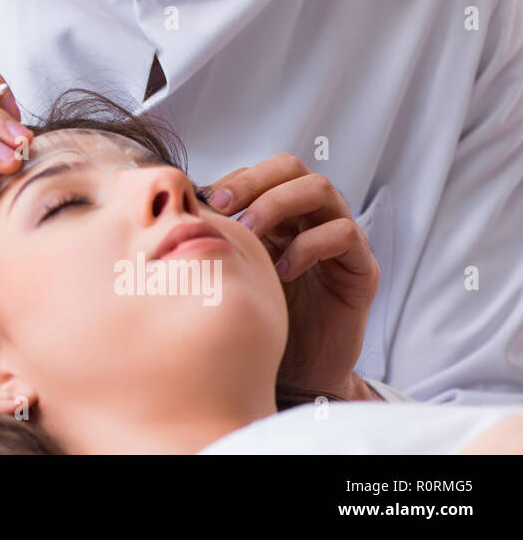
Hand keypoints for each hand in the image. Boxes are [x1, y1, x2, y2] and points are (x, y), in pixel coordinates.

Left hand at [203, 154, 379, 397]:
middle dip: (254, 182)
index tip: (202, 201)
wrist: (297, 371)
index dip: (233, 180)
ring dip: (278, 205)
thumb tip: (178, 208)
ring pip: (321, 190)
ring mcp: (341, 238)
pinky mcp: (362, 268)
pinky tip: (283, 272)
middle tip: (223, 207)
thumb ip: (218, 238)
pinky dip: (308, 246)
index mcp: (280, 213)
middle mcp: (312, 218)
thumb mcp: (234, 269)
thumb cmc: (262, 317)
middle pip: (292, 168)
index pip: (262, 172)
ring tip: (250, 233)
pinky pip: (344, 234)